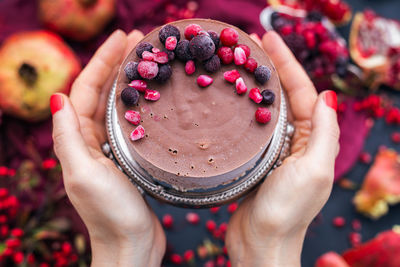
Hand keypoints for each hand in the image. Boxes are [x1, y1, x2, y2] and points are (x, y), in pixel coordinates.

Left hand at [51, 30, 165, 266]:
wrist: (131, 244)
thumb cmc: (110, 213)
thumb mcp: (84, 174)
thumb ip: (68, 138)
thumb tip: (56, 98)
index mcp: (77, 140)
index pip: (84, 91)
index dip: (101, 61)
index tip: (122, 37)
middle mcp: (90, 140)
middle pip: (100, 92)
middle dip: (116, 63)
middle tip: (140, 40)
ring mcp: (109, 148)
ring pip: (116, 105)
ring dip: (128, 80)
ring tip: (147, 60)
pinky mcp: (127, 157)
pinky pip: (130, 122)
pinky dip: (138, 104)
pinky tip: (152, 96)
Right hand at [225, 31, 339, 266]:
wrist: (261, 244)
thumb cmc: (287, 211)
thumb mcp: (314, 170)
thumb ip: (324, 133)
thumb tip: (328, 95)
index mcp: (316, 141)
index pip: (303, 92)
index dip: (287, 63)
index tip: (267, 39)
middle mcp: (298, 142)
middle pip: (284, 96)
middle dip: (270, 67)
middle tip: (249, 43)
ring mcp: (275, 150)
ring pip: (266, 109)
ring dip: (255, 85)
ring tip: (237, 62)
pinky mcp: (255, 159)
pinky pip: (251, 127)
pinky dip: (242, 109)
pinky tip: (229, 98)